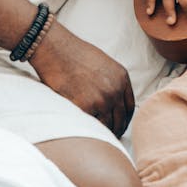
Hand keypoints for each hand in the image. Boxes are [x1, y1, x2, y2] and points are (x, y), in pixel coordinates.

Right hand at [30, 21, 134, 136]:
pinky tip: (87, 132)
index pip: (129, 105)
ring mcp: (102, 99)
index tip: (119, 124)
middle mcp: (116, 89)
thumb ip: (111, 80)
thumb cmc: (74, 54)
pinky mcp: (86, 107)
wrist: (56, 50)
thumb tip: (112, 98)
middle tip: (110, 136)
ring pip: (108, 124)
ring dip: (104, 131)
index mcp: (122, 77)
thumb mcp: (103, 63)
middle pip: (120, 118)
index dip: (125, 118)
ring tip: (99, 137)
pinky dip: (90, 129)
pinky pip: (92, 124)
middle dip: (116, 128)